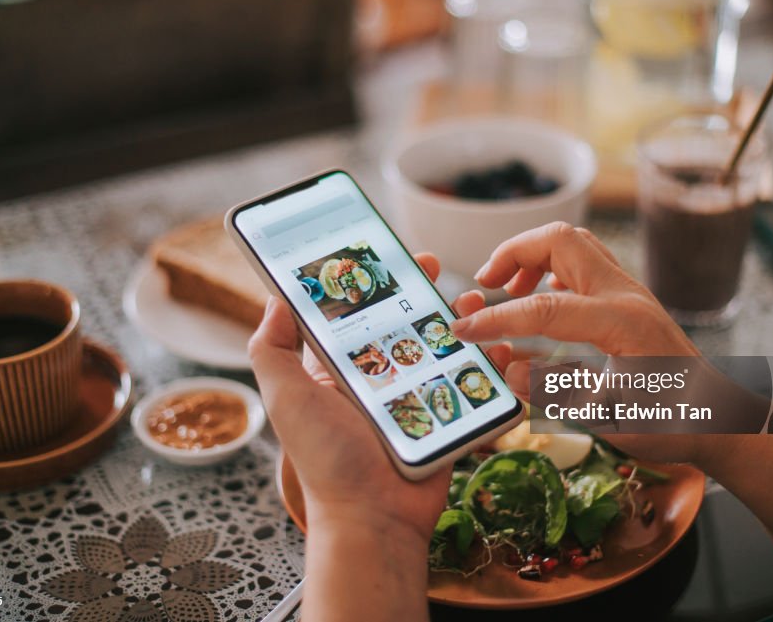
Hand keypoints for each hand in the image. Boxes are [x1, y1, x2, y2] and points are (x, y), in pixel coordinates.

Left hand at [249, 253, 511, 542]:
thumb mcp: (286, 398)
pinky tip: (499, 345)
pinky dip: (488, 363)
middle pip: (405, 322)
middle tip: (434, 266)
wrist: (374, 519)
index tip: (386, 253)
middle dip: (421, 289)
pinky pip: (470, 383)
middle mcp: (378, 379)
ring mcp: (415, 397)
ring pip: (443, 346)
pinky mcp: (445, 418)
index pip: (356, 313)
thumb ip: (273, 349)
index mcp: (339, 369)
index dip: (371, 281)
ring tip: (470, 302)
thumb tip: (276, 298)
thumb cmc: (326, 460)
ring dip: (459, 319)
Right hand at [448, 222, 705, 463]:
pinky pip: (584, 260)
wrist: (720, 419)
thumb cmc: (673, 424)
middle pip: (561, 239)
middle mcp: (626, 294)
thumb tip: (508, 369)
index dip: (496, 318)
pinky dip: (551, 267)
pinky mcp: (628, 298)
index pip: (544, 307)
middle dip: (513, 253)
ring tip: (506, 289)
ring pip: (573, 242)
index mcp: (621, 322)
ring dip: (532, 255)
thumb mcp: (611, 420)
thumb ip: (556, 392)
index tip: (462, 329)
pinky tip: (537, 296)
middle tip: (485, 283)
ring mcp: (630, 291)